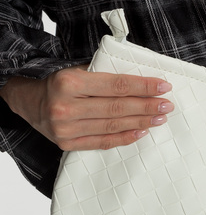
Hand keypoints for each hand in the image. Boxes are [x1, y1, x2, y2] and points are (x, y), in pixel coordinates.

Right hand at [0, 66, 173, 150]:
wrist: (29, 103)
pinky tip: (141, 132)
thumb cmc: (58, 83)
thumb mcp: (77, 70)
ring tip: (159, 118)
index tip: (163, 86)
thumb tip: (141, 81)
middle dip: (147, 106)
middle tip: (167, 105)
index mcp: (70, 82)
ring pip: (113, 126)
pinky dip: (125, 138)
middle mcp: (67, 107)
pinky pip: (103, 142)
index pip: (116, 85)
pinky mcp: (68, 144)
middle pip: (117, 108)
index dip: (143, 87)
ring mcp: (66, 129)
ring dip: (141, 122)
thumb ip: (104, 74)